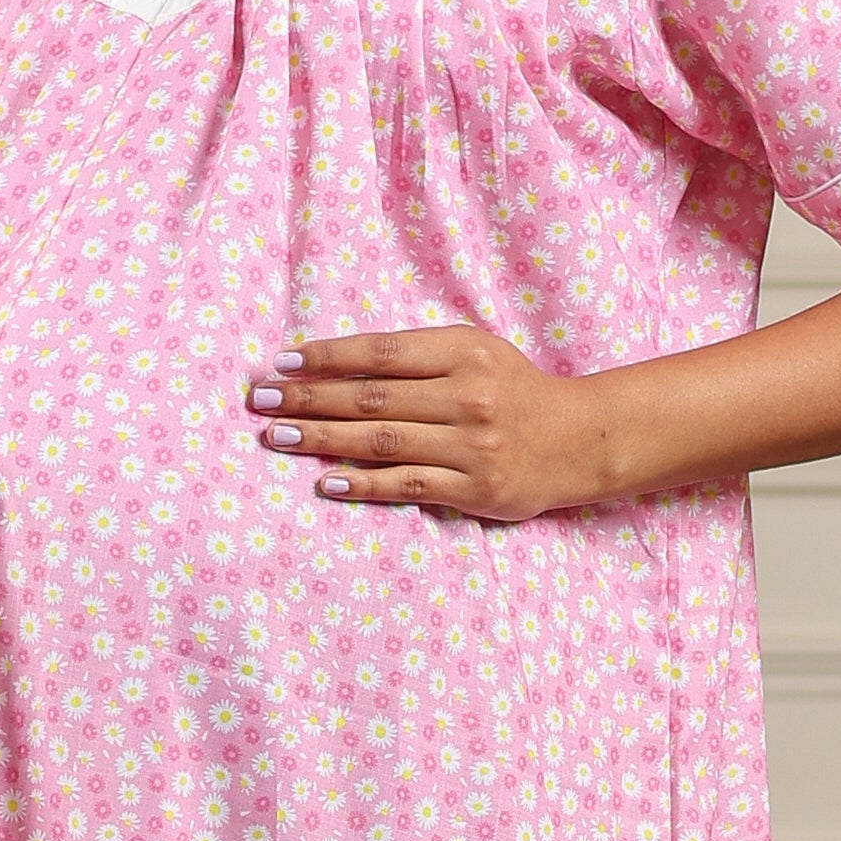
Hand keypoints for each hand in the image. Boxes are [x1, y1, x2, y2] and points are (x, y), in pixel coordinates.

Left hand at [247, 326, 612, 522]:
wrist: (580, 440)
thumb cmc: (515, 391)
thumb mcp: (475, 354)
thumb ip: (418, 356)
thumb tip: (339, 367)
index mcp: (463, 352)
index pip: (380, 353)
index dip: (326, 358)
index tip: (281, 363)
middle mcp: (466, 396)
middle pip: (370, 397)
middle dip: (308, 398)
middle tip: (259, 399)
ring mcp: (470, 444)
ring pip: (380, 441)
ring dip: (320, 439)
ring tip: (275, 435)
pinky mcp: (474, 487)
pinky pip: (406, 485)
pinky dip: (363, 484)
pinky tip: (325, 483)